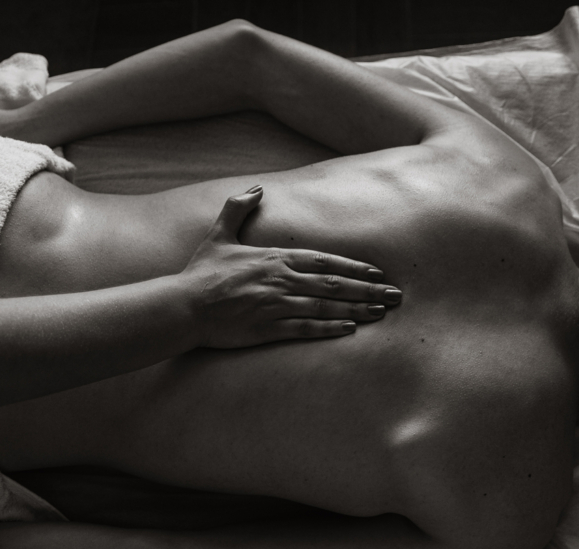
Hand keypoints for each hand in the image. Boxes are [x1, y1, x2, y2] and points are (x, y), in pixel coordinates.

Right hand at [183, 186, 401, 347]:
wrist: (183, 306)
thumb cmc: (201, 273)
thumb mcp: (218, 235)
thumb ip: (238, 209)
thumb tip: (256, 188)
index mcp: (274, 258)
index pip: (324, 261)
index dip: (354, 267)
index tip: (377, 272)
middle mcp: (281, 280)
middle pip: (334, 285)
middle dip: (368, 289)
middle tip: (395, 295)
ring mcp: (276, 305)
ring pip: (326, 307)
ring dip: (357, 308)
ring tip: (382, 311)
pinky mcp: (268, 328)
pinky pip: (306, 328)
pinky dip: (330, 328)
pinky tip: (351, 329)